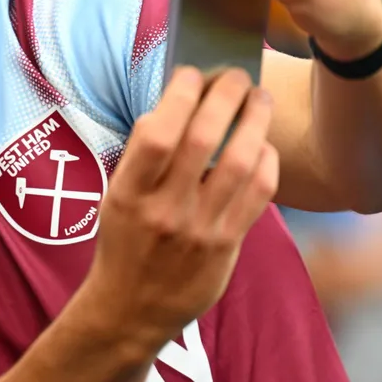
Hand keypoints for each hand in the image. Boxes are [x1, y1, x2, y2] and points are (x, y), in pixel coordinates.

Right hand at [81, 67, 278, 352]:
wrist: (131, 309)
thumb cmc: (123, 242)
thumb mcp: (116, 198)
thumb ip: (145, 159)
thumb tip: (180, 103)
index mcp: (128, 193)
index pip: (156, 133)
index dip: (179, 95)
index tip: (191, 73)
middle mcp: (164, 210)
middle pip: (204, 139)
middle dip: (224, 95)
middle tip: (235, 74)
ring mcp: (200, 230)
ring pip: (240, 162)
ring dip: (255, 120)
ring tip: (259, 98)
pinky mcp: (228, 246)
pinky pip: (259, 193)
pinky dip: (265, 159)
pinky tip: (263, 144)